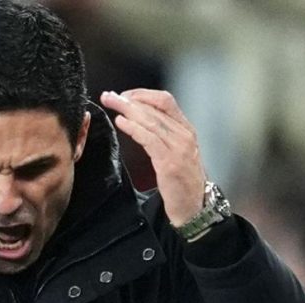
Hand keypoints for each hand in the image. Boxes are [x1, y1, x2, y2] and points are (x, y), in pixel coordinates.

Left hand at [101, 89, 205, 226]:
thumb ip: (163, 134)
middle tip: (110, 97)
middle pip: (154, 108)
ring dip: (127, 110)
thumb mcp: (177, 151)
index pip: (165, 101)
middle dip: (128, 100)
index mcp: (186, 129)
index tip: (124, 95)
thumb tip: (140, 118)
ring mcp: (178, 148)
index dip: (142, 94)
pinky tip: (121, 123)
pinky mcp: (170, 162)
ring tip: (112, 105)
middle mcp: (184, 135)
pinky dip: (133, 128)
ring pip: (150, 120)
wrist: (194, 206)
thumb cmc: (182, 181)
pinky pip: (149, 139)